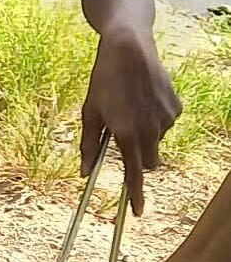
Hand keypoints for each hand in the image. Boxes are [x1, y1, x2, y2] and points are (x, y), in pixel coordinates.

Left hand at [80, 30, 180, 214]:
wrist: (129, 49)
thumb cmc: (103, 81)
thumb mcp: (89, 112)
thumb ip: (89, 145)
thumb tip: (84, 173)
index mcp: (126, 134)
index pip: (134, 174)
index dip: (135, 195)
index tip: (137, 212)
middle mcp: (150, 131)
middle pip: (149, 162)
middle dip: (138, 159)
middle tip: (123, 138)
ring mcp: (166, 120)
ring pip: (156, 141)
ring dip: (144, 134)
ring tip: (129, 106)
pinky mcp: (176, 108)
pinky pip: (165, 123)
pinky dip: (154, 118)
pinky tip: (143, 98)